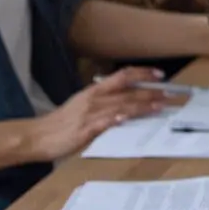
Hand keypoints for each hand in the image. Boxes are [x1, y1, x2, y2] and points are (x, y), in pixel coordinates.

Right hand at [30, 68, 166, 160]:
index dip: (143, 73)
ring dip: (142, 105)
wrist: (37, 136)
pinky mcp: (84, 130)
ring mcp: (89, 114)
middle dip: (152, 91)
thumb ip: (104, 102)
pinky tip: (127, 118)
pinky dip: (116, 119)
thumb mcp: (83, 105)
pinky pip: (103, 123)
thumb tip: (128, 101)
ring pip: (121, 105)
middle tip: (171, 93)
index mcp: (94, 91)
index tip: (161, 74)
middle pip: (127, 91)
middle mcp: (94, 99)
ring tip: (160, 105)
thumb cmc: (62, 123)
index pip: (122, 76)